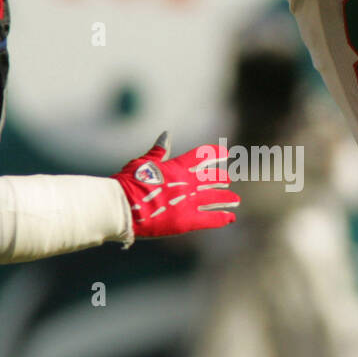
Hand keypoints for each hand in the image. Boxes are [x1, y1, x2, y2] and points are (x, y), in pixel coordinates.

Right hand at [112, 132, 238, 241]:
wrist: (122, 206)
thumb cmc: (128, 182)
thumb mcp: (143, 163)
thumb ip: (159, 151)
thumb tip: (167, 135)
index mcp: (177, 167)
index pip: (202, 156)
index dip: (215, 154)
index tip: (225, 154)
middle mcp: (187, 183)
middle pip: (211, 178)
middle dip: (221, 179)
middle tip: (227, 180)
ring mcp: (188, 202)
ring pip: (215, 198)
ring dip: (226, 198)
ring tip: (235, 200)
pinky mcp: (186, 221)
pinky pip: (210, 219)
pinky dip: (221, 218)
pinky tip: (230, 217)